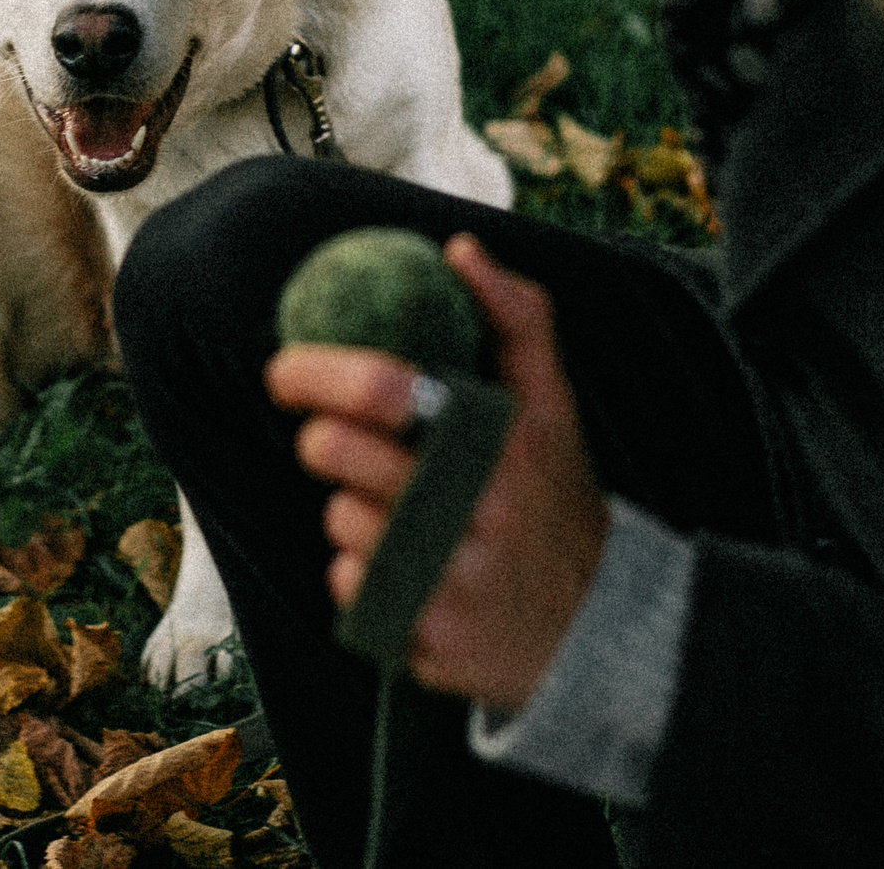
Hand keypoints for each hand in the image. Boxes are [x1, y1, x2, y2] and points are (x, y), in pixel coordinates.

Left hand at [266, 235, 609, 713]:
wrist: (600, 625)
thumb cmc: (554, 496)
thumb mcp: (553, 405)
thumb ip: (517, 318)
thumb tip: (462, 248)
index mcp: (499, 437)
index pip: (381, 386)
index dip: (315, 371)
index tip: (284, 369)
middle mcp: (473, 507)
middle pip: (337, 453)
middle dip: (318, 440)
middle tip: (329, 440)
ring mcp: (448, 576)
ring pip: (339, 520)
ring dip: (352, 511)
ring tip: (405, 515)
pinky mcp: (424, 635)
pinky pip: (348, 585)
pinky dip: (365, 574)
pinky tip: (413, 571)